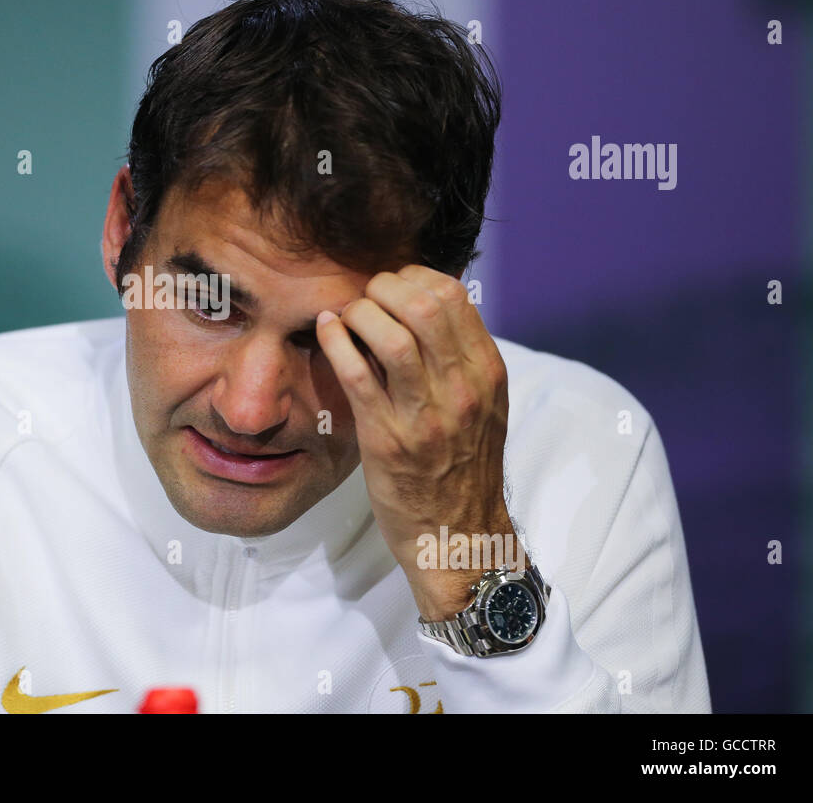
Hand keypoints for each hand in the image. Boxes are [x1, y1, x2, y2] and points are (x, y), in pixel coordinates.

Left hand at [315, 265, 524, 620]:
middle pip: (423, 303)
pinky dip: (336, 341)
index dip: (414, 277)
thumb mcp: (481, 405)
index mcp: (486, 373)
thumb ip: (458, 358)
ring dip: (360, 312)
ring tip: (347, 316)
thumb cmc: (462, 467)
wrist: (458, 535)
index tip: (392, 286)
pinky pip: (356, 373)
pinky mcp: (387, 438)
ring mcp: (426, 414)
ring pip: (391, 333)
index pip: (453, 296)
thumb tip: (422, 305)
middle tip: (365, 298)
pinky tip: (326, 331)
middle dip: (384, 287)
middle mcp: (462, 388)